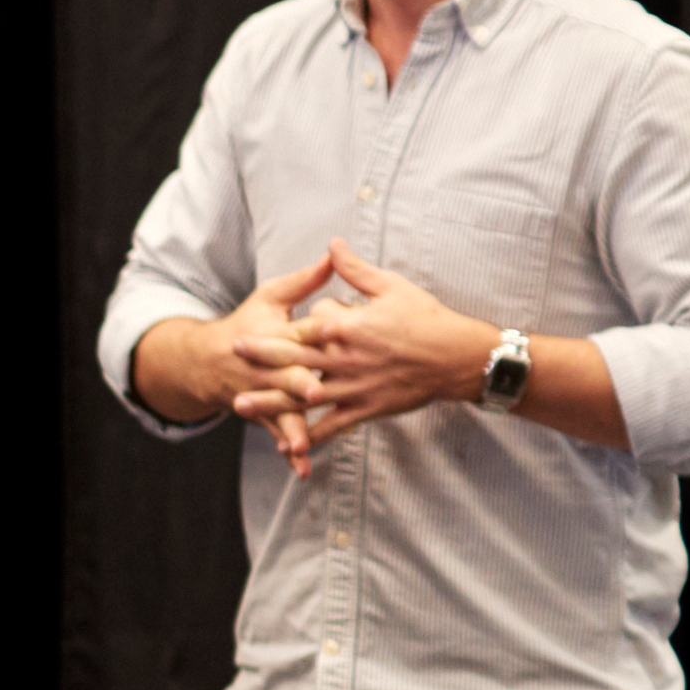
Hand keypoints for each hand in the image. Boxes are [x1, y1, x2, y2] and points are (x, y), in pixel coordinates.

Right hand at [191, 241, 353, 465]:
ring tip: (302, 443)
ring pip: (279, 411)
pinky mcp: (263, 413)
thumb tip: (335, 253)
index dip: (312, 331)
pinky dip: (287, 449)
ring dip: (291, 427)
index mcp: (273, 334)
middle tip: (316, 390)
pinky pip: (276, 433)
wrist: (205, 361)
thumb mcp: (271, 296)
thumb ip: (306, 280)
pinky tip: (301, 465)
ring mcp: (262, 394)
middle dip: (298, 385)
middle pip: (285, 376)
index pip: (295, 332)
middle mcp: (266, 367)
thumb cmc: (248, 323)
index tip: (332, 327)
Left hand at [252, 257, 493, 470]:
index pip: (307, 325)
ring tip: (239, 405)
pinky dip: (311, 435)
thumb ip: (355, 269)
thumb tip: (333, 244)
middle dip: (261, 357)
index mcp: (348, 327)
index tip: (259, 327)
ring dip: (270, 402)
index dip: (286, 326)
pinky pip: (333, 425)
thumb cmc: (426, 319)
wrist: (457, 358)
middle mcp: (344, 359)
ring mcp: (352, 387)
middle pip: (293, 359)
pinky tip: (290, 444)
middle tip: (232, 353)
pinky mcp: (365, 409)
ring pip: (303, 396)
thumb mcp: (391, 287)